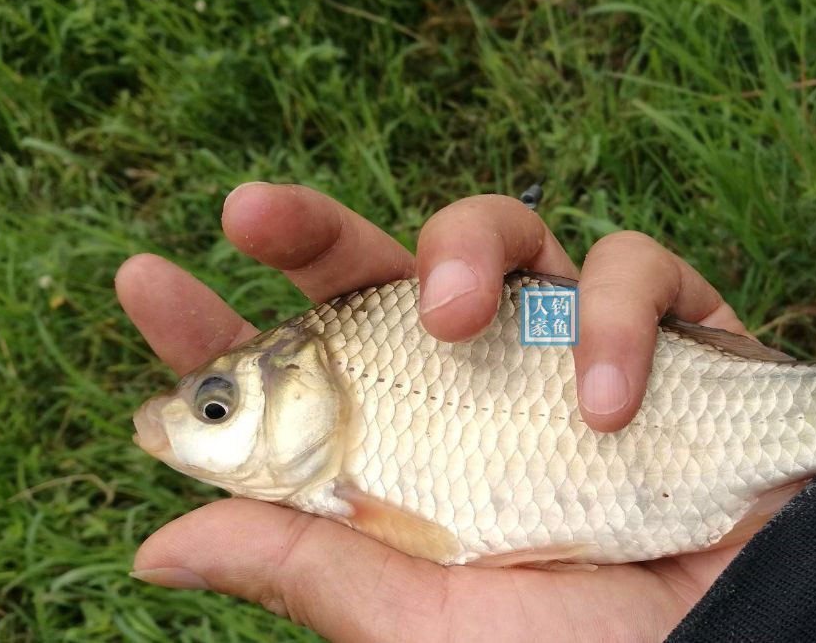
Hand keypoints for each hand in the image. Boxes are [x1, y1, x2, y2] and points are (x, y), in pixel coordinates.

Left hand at [118, 183, 800, 641]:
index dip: (217, 325)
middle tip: (261, 213)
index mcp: (406, 450)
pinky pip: (637, 265)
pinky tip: (610, 404)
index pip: (298, 373)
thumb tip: (153, 550)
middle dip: (315, 224)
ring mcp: (569, 351)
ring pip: (502, 229)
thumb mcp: (416, 621)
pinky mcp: (669, 332)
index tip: (146, 281)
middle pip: (381, 267)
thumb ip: (301, 566)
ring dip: (464, 246)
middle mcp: (477, 387)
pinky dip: (616, 316)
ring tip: (458, 317)